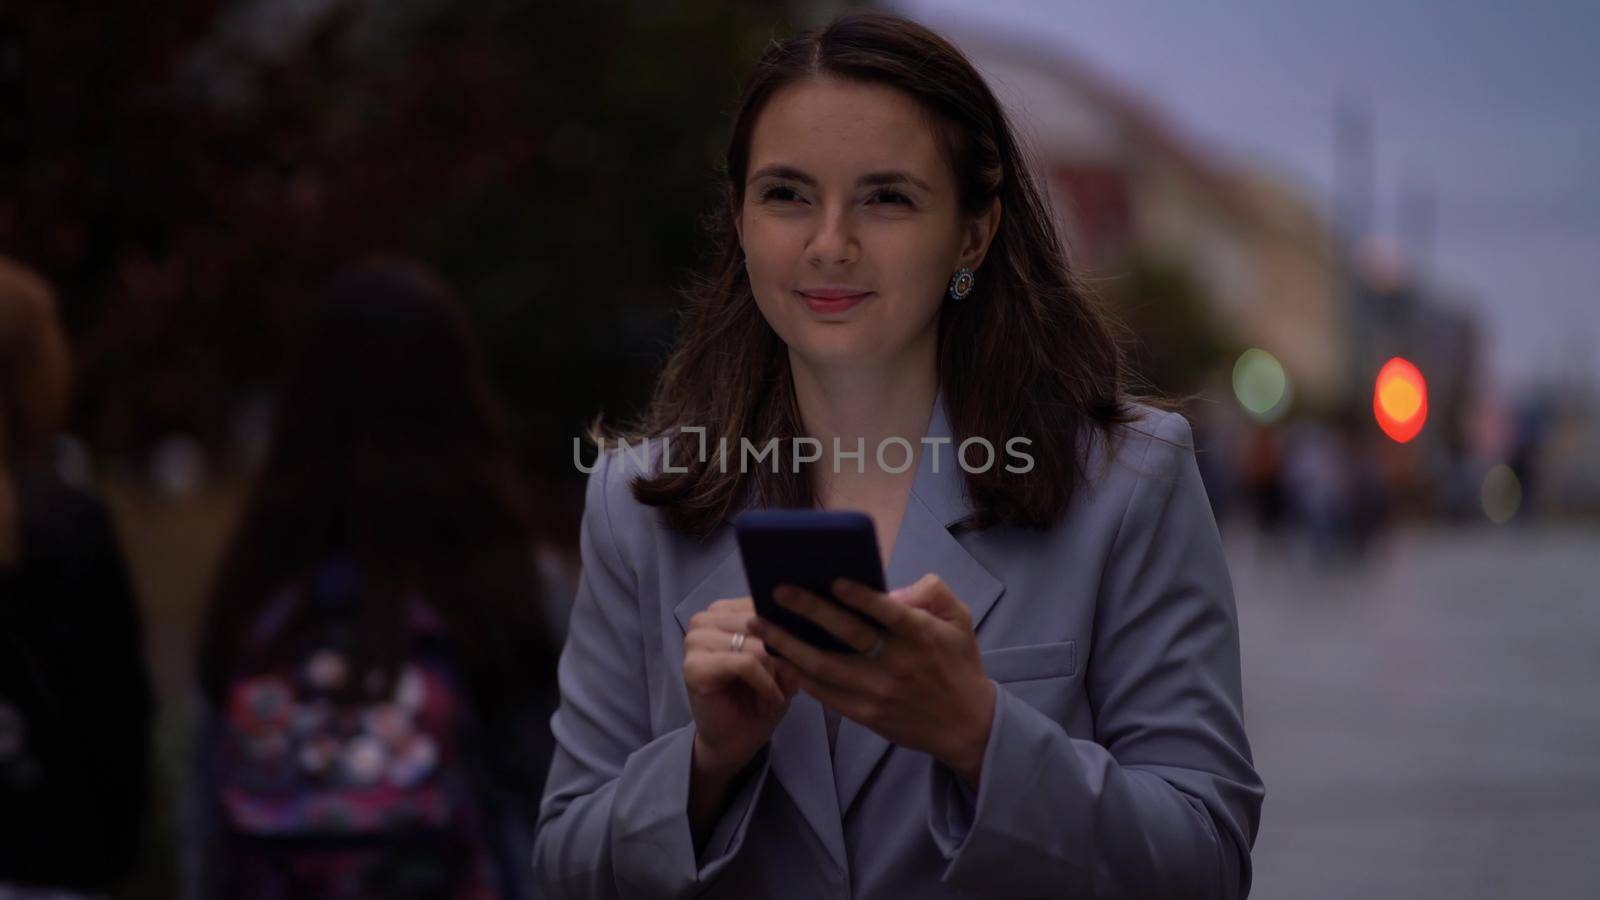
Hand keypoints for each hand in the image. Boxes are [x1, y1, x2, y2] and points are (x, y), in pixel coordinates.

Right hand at [683, 596, 798, 776]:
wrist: (734, 742)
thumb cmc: (760, 698)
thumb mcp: (784, 663)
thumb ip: (790, 637)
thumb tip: (810, 619)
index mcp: (724, 610)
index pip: (763, 602)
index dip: (790, 626)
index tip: (810, 649)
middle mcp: (704, 619)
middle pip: (760, 622)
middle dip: (784, 653)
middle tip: (792, 682)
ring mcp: (695, 641)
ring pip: (755, 643)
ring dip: (775, 674)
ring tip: (778, 695)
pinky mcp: (694, 667)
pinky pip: (745, 663)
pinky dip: (765, 684)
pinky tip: (771, 701)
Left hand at [748, 574, 996, 787]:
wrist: (966, 725)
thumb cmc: (958, 664)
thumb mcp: (959, 619)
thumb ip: (933, 592)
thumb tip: (893, 589)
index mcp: (921, 636)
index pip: (888, 612)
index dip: (861, 596)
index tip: (832, 579)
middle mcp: (897, 664)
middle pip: (846, 635)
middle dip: (808, 611)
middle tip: (778, 591)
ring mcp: (879, 692)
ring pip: (824, 667)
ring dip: (788, 645)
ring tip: (761, 625)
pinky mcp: (867, 715)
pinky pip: (825, 694)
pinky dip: (799, 676)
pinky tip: (779, 659)